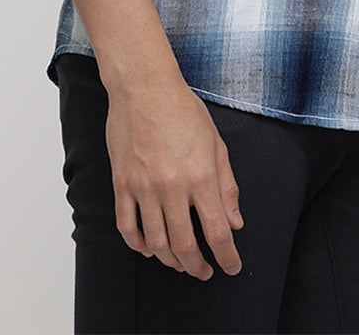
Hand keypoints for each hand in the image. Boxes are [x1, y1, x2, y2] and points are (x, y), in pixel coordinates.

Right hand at [104, 76, 242, 279]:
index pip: (218, 232)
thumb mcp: (216, 143)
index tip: (231, 267)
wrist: (144, 87)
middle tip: (204, 271)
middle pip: (185, 246)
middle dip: (197, 267)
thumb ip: (227, 185)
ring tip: (180, 263)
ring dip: (170, 260)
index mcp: (201, 176)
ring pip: (156, 243)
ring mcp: (144, 187)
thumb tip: (235, 221)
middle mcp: (172, 186)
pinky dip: (138, 245)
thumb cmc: (183, 109)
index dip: (227, 257)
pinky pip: (127, 227)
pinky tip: (149, 248)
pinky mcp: (122, 183)